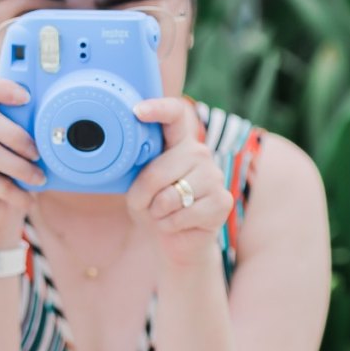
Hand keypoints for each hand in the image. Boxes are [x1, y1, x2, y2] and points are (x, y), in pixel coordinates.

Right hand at [0, 75, 45, 246]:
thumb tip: (59, 124)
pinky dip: (16, 193)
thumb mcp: (21, 147)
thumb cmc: (11, 170)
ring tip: (38, 178)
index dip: (0, 87)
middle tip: (38, 153)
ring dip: (20, 167)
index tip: (26, 97)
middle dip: (17, 135)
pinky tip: (28, 199)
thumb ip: (28, 130)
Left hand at [127, 98, 233, 266]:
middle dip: (143, 194)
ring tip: (164, 214)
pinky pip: (182, 214)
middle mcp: (199, 152)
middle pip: (159, 169)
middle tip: (147, 205)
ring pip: (170, 195)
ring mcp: (214, 175)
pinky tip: (176, 224)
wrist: (175, 241)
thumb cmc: (154, 208)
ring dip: (157, 212)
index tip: (137, 111)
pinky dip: (169, 225)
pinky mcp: (221, 201)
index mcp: (178, 143)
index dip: (158, 109)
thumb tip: (127, 158)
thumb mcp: (138, 186)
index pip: (175, 115)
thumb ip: (138, 169)